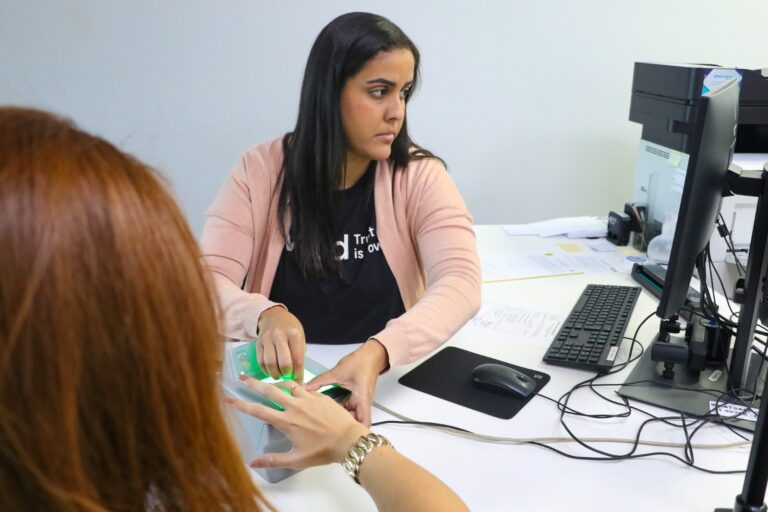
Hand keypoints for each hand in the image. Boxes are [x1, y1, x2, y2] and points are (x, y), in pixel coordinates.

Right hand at [226, 376, 368, 468]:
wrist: (349, 439)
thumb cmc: (324, 451)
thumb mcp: (297, 459)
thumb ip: (274, 459)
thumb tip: (253, 463)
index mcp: (286, 421)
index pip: (258, 410)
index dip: (242, 404)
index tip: (230, 399)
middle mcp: (295, 406)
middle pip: (269, 390)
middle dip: (254, 383)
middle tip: (242, 378)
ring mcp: (308, 398)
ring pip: (288, 385)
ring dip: (277, 383)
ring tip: (271, 383)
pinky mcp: (320, 395)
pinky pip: (305, 388)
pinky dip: (297, 388)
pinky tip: (297, 392)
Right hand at [257, 306, 305, 381]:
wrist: (273, 316)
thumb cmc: (289, 328)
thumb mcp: (300, 336)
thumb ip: (299, 354)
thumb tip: (297, 374)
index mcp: (294, 334)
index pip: (297, 359)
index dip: (298, 374)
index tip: (299, 382)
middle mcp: (280, 336)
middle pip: (283, 363)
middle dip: (286, 374)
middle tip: (288, 377)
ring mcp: (267, 339)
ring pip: (270, 363)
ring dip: (275, 374)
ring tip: (278, 375)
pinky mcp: (258, 343)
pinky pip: (261, 361)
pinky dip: (265, 370)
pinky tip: (270, 371)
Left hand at [305, 340, 387, 426]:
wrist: (371, 355)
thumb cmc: (362, 362)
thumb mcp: (338, 372)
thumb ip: (320, 381)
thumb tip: (305, 388)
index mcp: (362, 399)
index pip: (363, 423)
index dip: (353, 432)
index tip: (341, 436)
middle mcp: (362, 403)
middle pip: (353, 422)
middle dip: (340, 426)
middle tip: (324, 426)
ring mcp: (359, 401)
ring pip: (349, 415)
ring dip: (338, 417)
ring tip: (323, 419)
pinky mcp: (356, 398)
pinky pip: (347, 407)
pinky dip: (338, 408)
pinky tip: (328, 407)